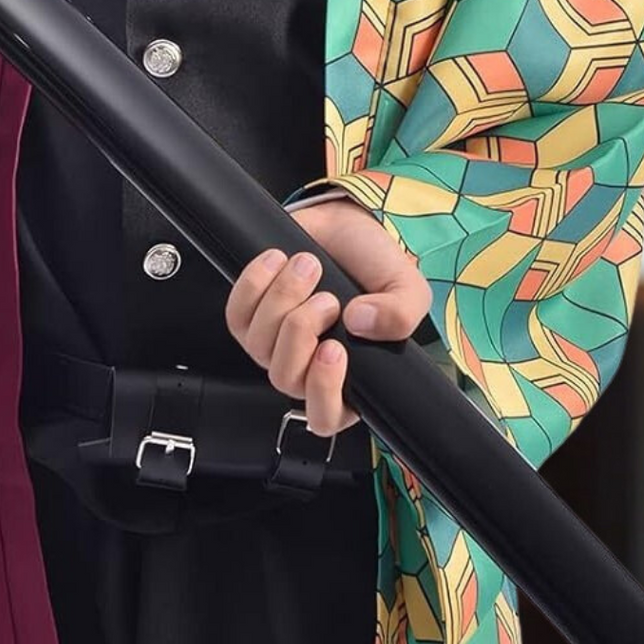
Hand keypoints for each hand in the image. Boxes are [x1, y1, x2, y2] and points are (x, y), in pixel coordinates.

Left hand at [224, 199, 431, 436]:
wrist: (345, 226)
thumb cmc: (372, 266)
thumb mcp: (406, 288)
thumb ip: (400, 314)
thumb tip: (361, 323)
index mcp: (350, 380)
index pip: (325, 417)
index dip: (324, 390)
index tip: (334, 348)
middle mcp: (306, 369)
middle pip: (285, 378)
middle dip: (301, 331)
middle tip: (327, 298)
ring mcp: (273, 346)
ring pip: (259, 346)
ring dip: (281, 300)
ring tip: (308, 266)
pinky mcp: (248, 318)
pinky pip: (237, 315)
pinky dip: (253, 285)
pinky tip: (277, 261)